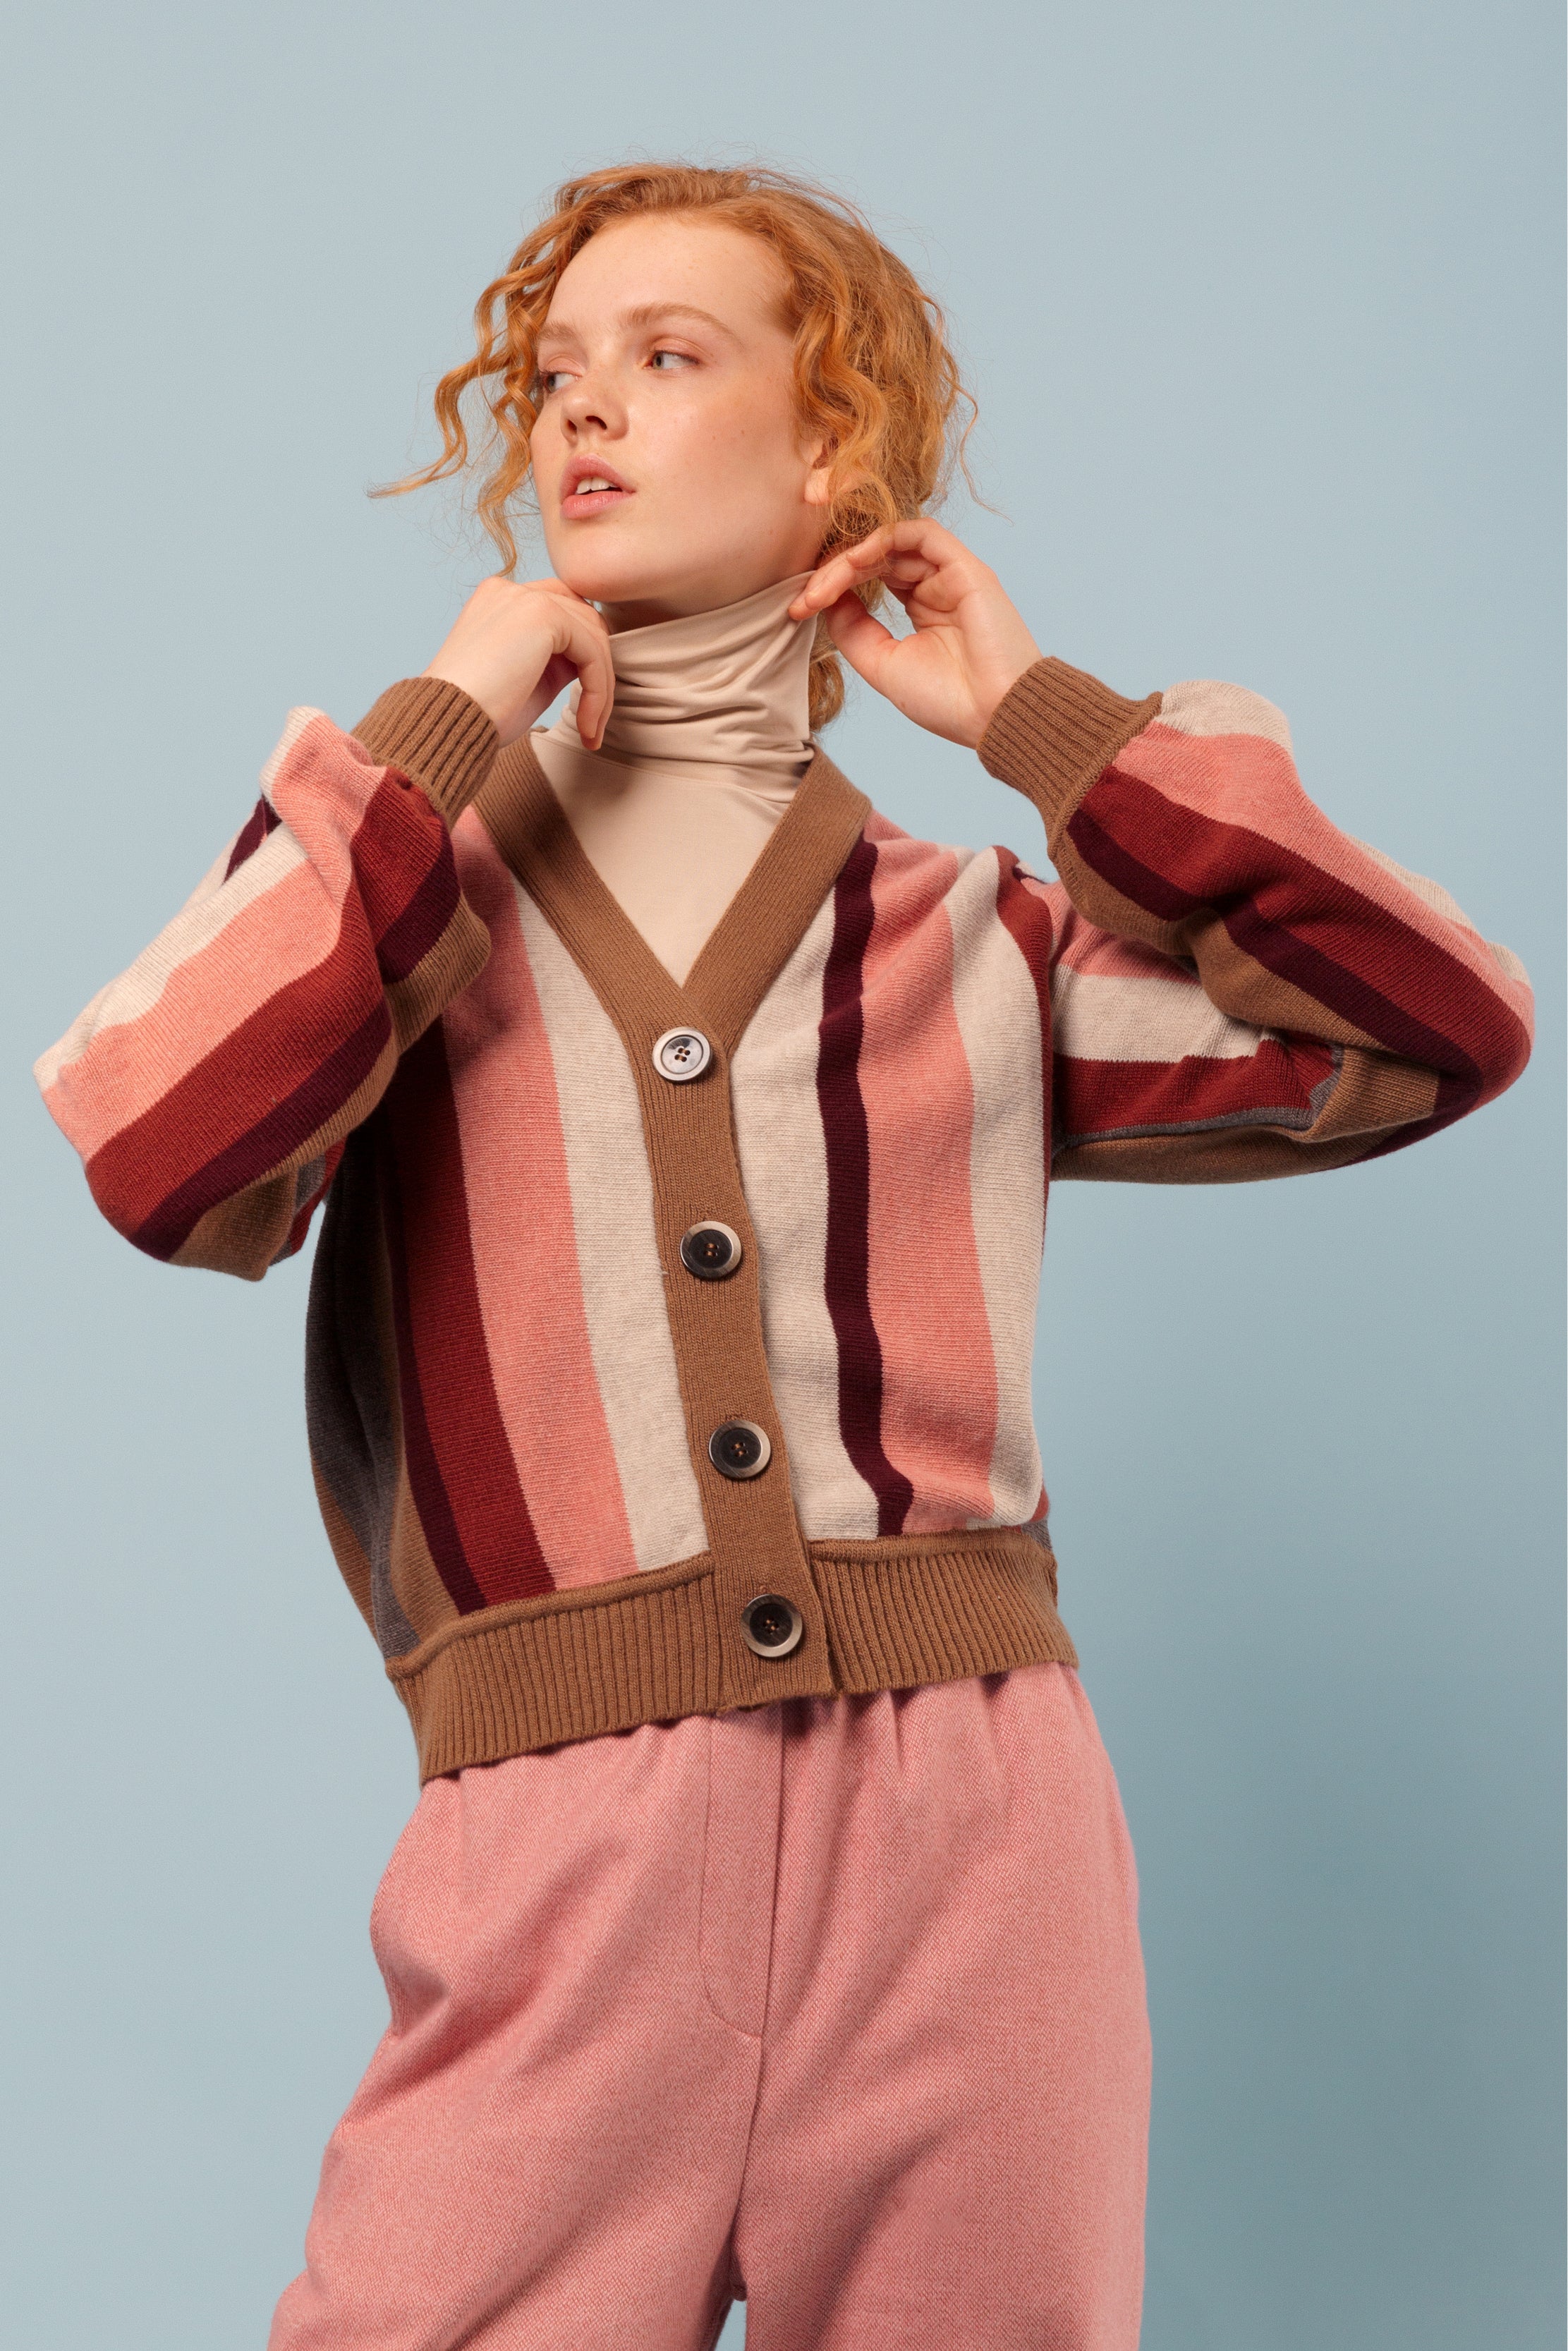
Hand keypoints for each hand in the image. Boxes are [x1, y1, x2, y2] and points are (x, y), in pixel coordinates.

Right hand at [423, 577, 613, 749]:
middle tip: (594, 722)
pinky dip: (598, 692)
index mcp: (499, 601)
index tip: (585, 706)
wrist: (448, 723)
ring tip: (591, 731)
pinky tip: (587, 725)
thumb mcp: (523, 678)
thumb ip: (555, 658)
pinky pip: (593, 652)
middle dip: (598, 672)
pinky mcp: (542, 615)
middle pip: (583, 618)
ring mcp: (525, 597)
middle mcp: (511, 590)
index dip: (582, 655)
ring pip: (593, 636)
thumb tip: (591, 658)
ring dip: (601, 688)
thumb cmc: (477, 714)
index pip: (562, 611)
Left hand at [788, 521, 1040, 748]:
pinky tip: (855, 561)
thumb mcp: (883, 664)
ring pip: (891, 544)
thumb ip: (853, 630)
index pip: (871, 578)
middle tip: (805, 598)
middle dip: (833, 573)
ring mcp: (951, 575)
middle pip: (876, 558)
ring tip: (823, 585)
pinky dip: (883, 538)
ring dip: (851, 558)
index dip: (832, 587)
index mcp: (923, 610)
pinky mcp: (965, 567)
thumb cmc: (947, 701)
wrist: (993, 715)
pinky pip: (919, 533)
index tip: (798, 609)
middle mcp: (937, 587)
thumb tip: (825, 599)